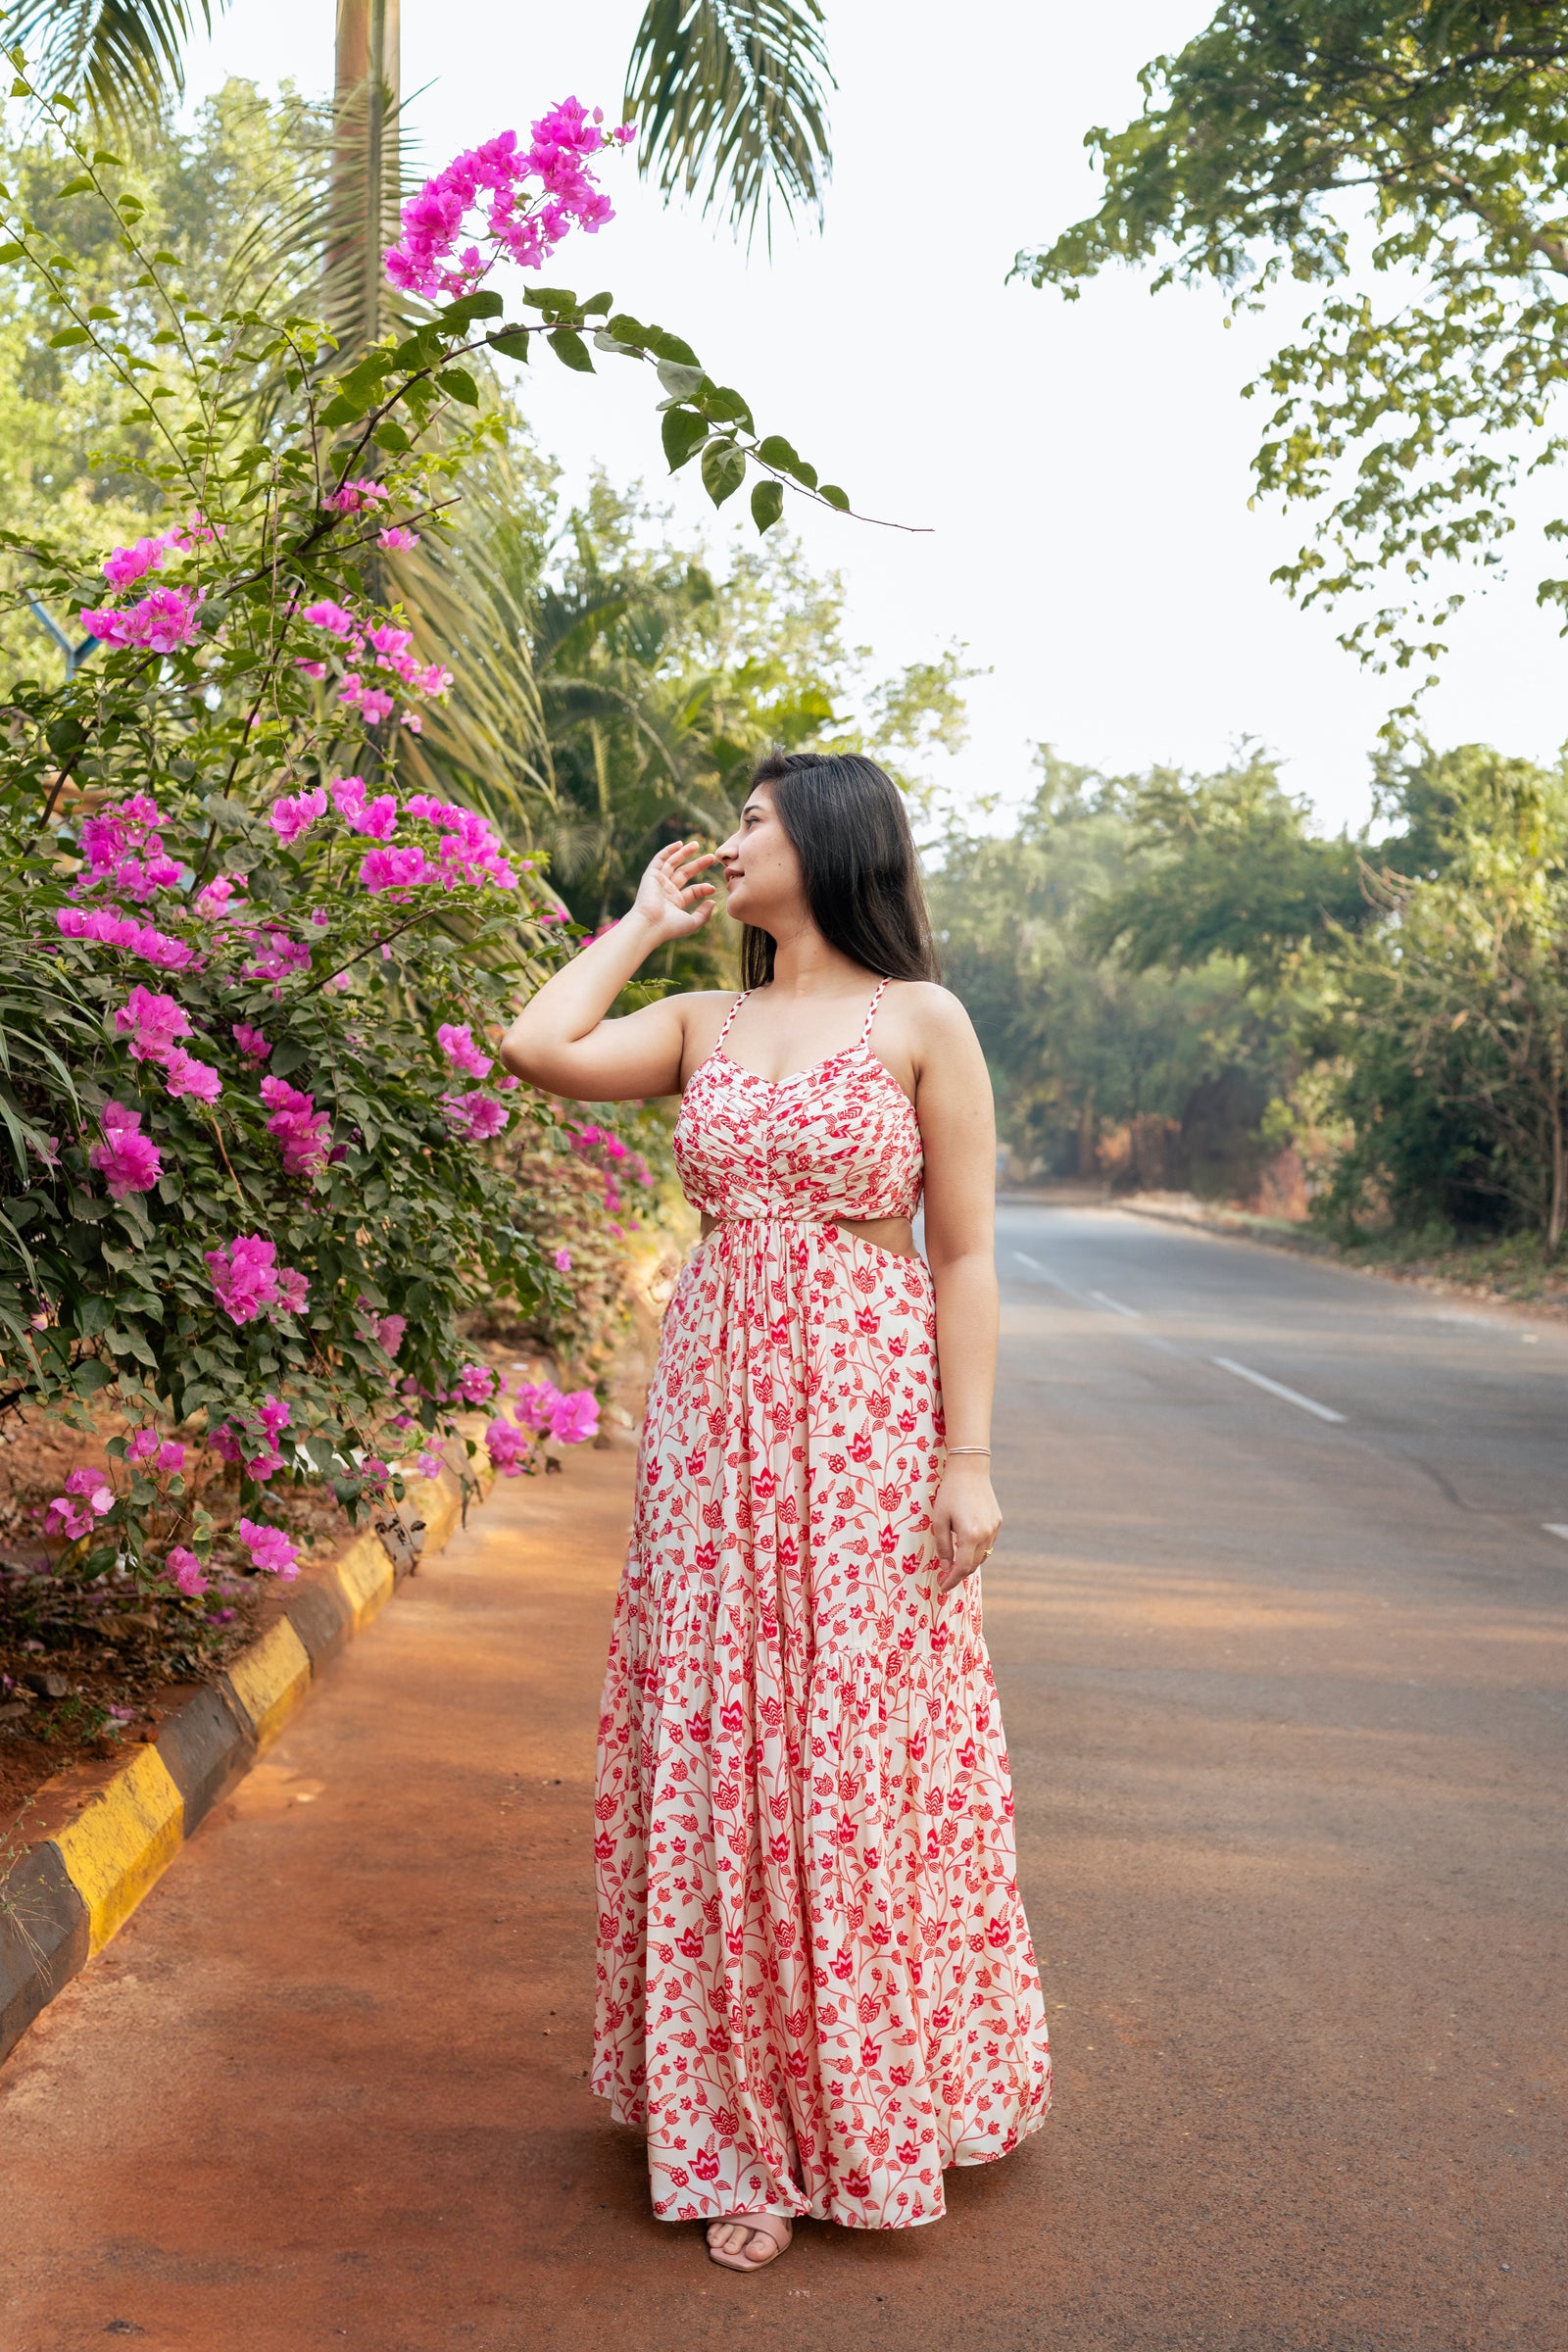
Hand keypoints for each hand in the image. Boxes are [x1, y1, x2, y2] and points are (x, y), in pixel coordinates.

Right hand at [631, 840, 718, 944]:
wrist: (650, 925)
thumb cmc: (670, 927)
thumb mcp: (692, 923)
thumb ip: (704, 914)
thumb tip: (713, 902)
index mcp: (675, 903)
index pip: (692, 891)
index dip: (704, 888)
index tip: (713, 888)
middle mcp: (667, 891)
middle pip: (684, 873)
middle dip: (698, 864)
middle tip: (712, 857)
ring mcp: (659, 882)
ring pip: (673, 863)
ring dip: (684, 853)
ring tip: (697, 844)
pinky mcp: (651, 875)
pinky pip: (660, 859)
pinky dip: (669, 851)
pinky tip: (680, 844)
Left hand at [933, 1464, 1000, 1594]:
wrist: (969, 1469)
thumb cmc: (949, 1493)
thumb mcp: (939, 1520)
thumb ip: (942, 1547)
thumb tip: (946, 1568)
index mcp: (970, 1535)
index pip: (962, 1568)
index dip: (952, 1580)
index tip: (943, 1586)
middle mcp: (986, 1534)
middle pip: (973, 1564)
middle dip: (959, 1573)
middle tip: (944, 1576)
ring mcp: (994, 1528)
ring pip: (982, 1555)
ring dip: (969, 1561)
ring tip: (954, 1562)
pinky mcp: (998, 1522)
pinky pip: (987, 1543)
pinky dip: (976, 1549)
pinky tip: (965, 1544)